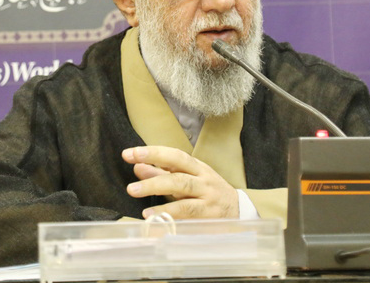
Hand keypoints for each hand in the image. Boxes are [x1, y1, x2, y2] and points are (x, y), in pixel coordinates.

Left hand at [121, 145, 238, 219]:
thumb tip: (137, 167)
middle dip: (152, 170)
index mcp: (197, 167)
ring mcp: (208, 197)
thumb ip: (162, 174)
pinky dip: (168, 214)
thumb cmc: (208, 194)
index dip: (152, 153)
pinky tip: (152, 217)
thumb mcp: (187, 181)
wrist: (240, 212)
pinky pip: (187, 213)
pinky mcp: (209, 215)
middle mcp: (204, 180)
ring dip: (156, 189)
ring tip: (134, 191)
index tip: (129, 153)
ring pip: (182, 188)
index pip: (174, 155)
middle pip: (178, 172)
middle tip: (131, 171)